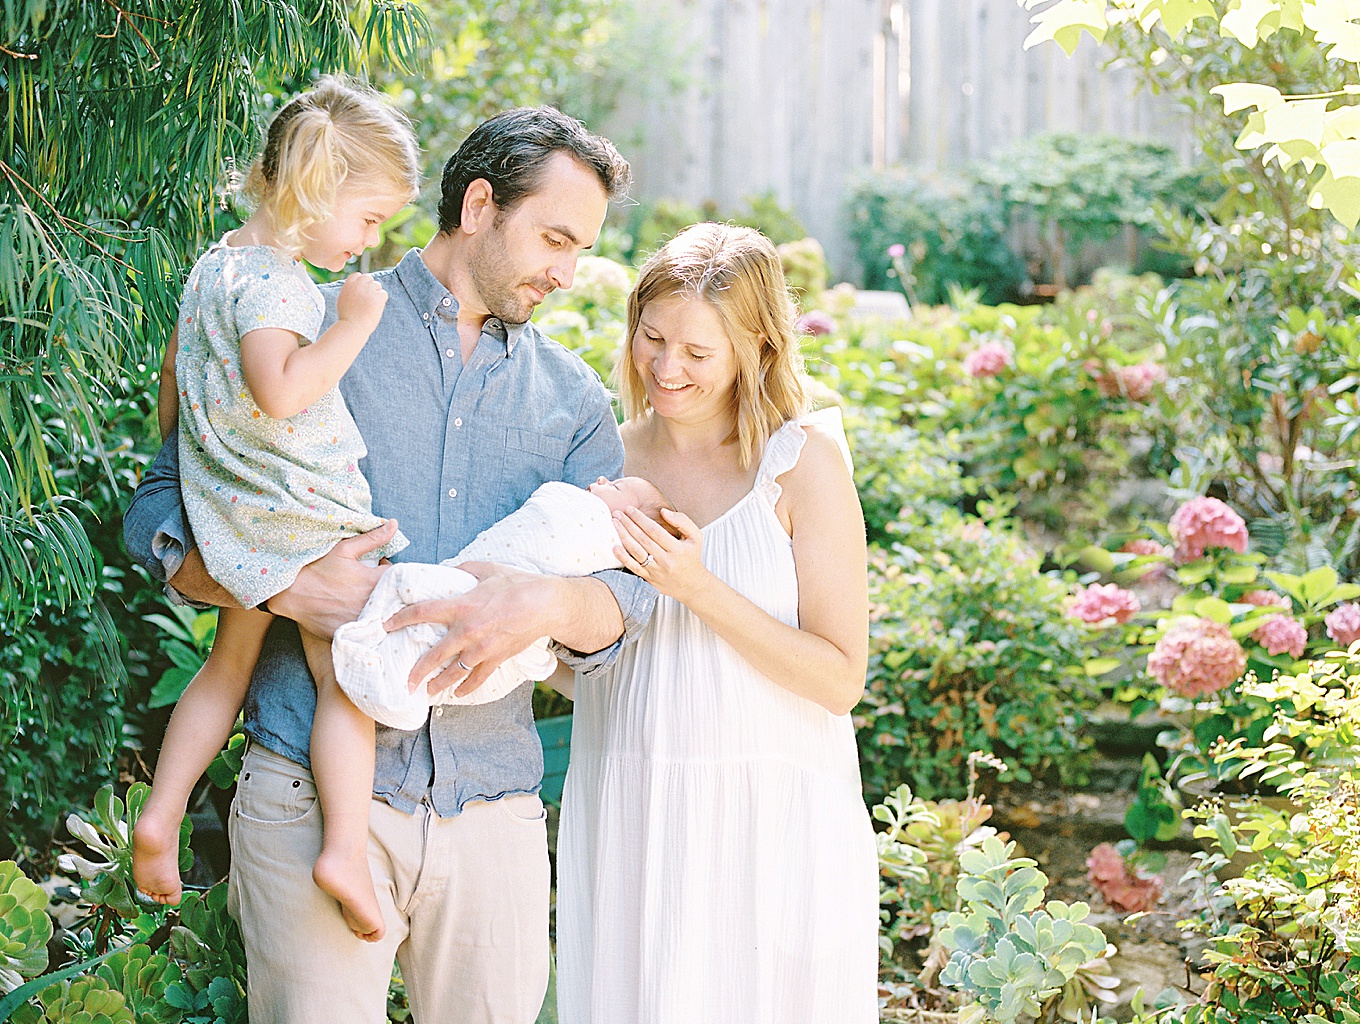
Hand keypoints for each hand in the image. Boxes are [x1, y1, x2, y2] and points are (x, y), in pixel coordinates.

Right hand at [268, 519, 395, 638]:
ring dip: (380, 607)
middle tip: (371, 586)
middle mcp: (372, 603)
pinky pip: (370, 630)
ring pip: (384, 614)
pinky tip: (355, 614)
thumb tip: (394, 524)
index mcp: (374, 581)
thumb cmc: (317, 569)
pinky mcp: (353, 634)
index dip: (389, 572)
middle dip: (388, 590)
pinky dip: (368, 623)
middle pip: (394, 597)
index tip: (377, 570)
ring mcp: (363, 621)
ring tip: (363, 600)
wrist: (291, 593)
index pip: (398, 577)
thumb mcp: (344, 550)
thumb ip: (373, 538)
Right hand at [334, 273, 387, 335]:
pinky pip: (384, 294)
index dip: (361, 283)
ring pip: (377, 285)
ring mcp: (369, 290)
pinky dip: (382, 301)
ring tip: (370, 306)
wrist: (352, 326)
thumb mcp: (343, 300)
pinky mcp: (377, 296)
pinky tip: (376, 308)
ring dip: (376, 294)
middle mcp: (359, 284)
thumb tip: (357, 284)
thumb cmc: (347, 317)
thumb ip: (349, 290)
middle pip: (369, 278)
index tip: (361, 293)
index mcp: (348, 284)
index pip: (358, 275)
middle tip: (368, 299)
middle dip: (370, 286)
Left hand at [384, 563, 562, 698]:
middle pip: (434, 656)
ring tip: (425, 692)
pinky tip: (456, 694)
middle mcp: (468, 631)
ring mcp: (482, 649)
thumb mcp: (486, 569)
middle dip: (416, 671)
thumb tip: (446, 570)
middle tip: (404, 681)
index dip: (400, 618)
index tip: (386, 625)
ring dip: (437, 684)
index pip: (422, 612)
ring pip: (454, 673)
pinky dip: (466, 688)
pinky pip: (477, 678)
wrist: (546, 604)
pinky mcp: (496, 658)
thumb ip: (462, 569)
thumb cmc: (517, 583)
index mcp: (462, 606)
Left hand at [613, 506, 707, 603]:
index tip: (630, 509)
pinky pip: (633, 567)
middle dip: (628, 524)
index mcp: (677, 549)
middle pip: (642, 539)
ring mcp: (656, 571)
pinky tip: (614, 547)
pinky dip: (623, 557)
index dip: (640, 518)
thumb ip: (682, 521)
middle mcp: (666, 560)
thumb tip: (663, 512)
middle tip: (617, 513)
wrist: (691, 584)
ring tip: (614, 523)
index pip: (654, 530)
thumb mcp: (695, 537)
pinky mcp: (649, 579)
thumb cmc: (691, 556)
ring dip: (623, 536)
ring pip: (636, 551)